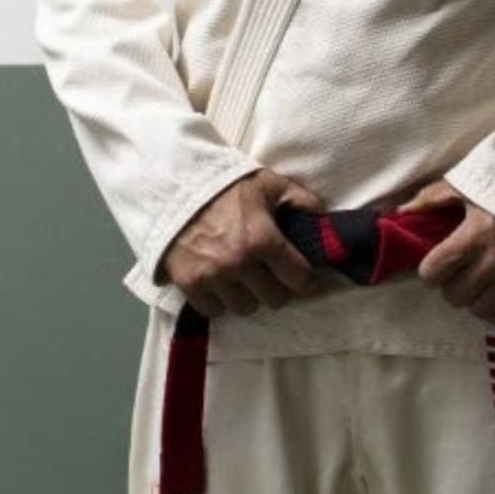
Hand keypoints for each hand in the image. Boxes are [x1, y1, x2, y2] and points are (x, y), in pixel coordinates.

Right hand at [161, 169, 325, 318]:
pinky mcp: (189, 283)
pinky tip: (222, 285)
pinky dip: (220, 301)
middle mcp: (239, 262)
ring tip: (246, 281)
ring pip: (245, 308)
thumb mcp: (267, 182)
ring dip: (249, 297)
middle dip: (277, 288)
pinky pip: (213, 310)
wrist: (173, 185)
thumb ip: (299, 198)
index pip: (298, 278)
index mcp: (263, 239)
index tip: (306, 280)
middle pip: (274, 300)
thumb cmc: (223, 184)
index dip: (307, 282)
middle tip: (273, 277)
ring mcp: (213, 276)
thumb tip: (322, 216)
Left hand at [396, 179, 494, 327]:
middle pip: (453, 295)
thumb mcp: (468, 184)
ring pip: (478, 309)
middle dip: (451, 282)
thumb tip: (398, 214)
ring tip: (480, 279)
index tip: (438, 260)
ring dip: (474, 297)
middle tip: (460, 268)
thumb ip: (431, 199)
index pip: (432, 272)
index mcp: (474, 235)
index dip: (430, 268)